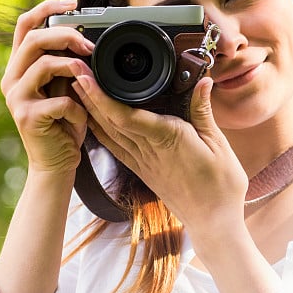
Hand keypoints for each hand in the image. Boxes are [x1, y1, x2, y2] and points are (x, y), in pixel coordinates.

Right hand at [1, 0, 93, 175]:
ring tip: (87, 80)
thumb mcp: (65, 88)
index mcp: (19, 67)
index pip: (25, 25)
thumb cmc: (65, 124)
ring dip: (73, 69)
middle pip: (33, 39)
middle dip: (65, 35)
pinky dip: (77, 108)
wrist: (56, 163)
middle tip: (89, 45)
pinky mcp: (28, 117)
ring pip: (44, 64)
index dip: (47, 7)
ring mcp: (16, 98)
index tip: (74, 4)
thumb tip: (83, 37)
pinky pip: (59, 100)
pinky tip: (81, 119)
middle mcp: (12, 79)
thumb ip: (66, 64)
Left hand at [72, 73, 248, 241]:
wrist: (213, 221)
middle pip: (110, 120)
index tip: (87, 77)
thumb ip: (203, 111)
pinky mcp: (142, 171)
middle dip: (89, 95)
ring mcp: (143, 162)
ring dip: (90, 111)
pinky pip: (116, 148)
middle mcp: (149, 150)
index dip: (102, 96)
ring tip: (75, 89)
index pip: (126, 115)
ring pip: (109, 133)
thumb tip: (202, 81)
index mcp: (168, 137)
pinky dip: (101, 131)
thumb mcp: (218, 144)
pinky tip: (92, 121)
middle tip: (72, 71)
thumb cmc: (220, 185)